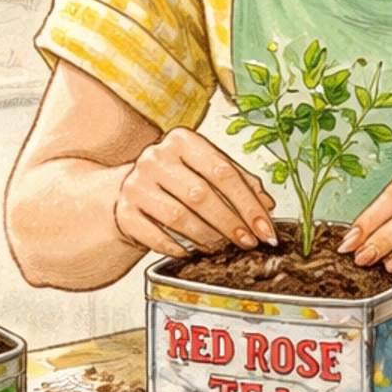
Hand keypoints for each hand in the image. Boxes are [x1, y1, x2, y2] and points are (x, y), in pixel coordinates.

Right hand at [114, 129, 276, 256]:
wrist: (132, 189)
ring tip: (221, 247)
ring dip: (207, 238)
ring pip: (179, 218)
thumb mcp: (207, 171)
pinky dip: (180, 249)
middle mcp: (156, 158)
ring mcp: (136, 185)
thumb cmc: (177, 180)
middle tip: (247, 242)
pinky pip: (157, 237)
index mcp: (182, 140)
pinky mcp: (124, 213)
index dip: (249, 204)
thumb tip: (267, 206)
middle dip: (230, 224)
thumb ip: (239, 183)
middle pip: (201, 195)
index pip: (223, 171)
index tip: (265, 229)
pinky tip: (193, 251)